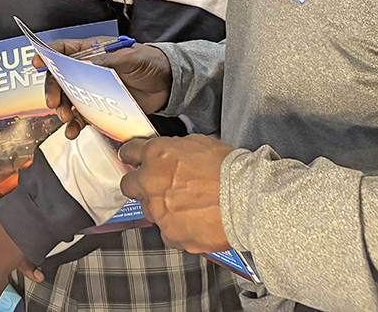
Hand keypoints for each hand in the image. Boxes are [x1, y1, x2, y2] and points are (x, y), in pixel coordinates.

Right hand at [35, 40, 171, 138]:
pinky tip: (72, 131)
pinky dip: (75, 125)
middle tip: (53, 102)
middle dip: (53, 90)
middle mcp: (87, 70)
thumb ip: (107, 61)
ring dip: (62, 109)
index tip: (38, 63)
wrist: (168, 84)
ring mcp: (92, 90)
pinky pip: (83, 117)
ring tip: (64, 118)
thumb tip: (86, 64)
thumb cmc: (149, 62)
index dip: (48, 55)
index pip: (62, 50)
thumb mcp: (130, 56)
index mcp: (91, 51)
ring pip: (68, 99)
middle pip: (60, 78)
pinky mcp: (100, 107)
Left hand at [118, 135, 233, 253]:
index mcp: (156, 155)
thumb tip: (169, 153)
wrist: (249, 199)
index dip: (132, 157)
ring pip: (149, 210)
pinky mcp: (171, 234)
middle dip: (140, 185)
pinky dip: (176, 229)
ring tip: (187, 206)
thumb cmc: (231, 170)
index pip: (129, 152)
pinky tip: (193, 222)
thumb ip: (175, 149)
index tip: (133, 160)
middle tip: (157, 186)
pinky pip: (166, 232)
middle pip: (129, 185)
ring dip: (161, 207)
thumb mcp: (199, 143)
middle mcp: (151, 182)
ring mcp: (159, 210)